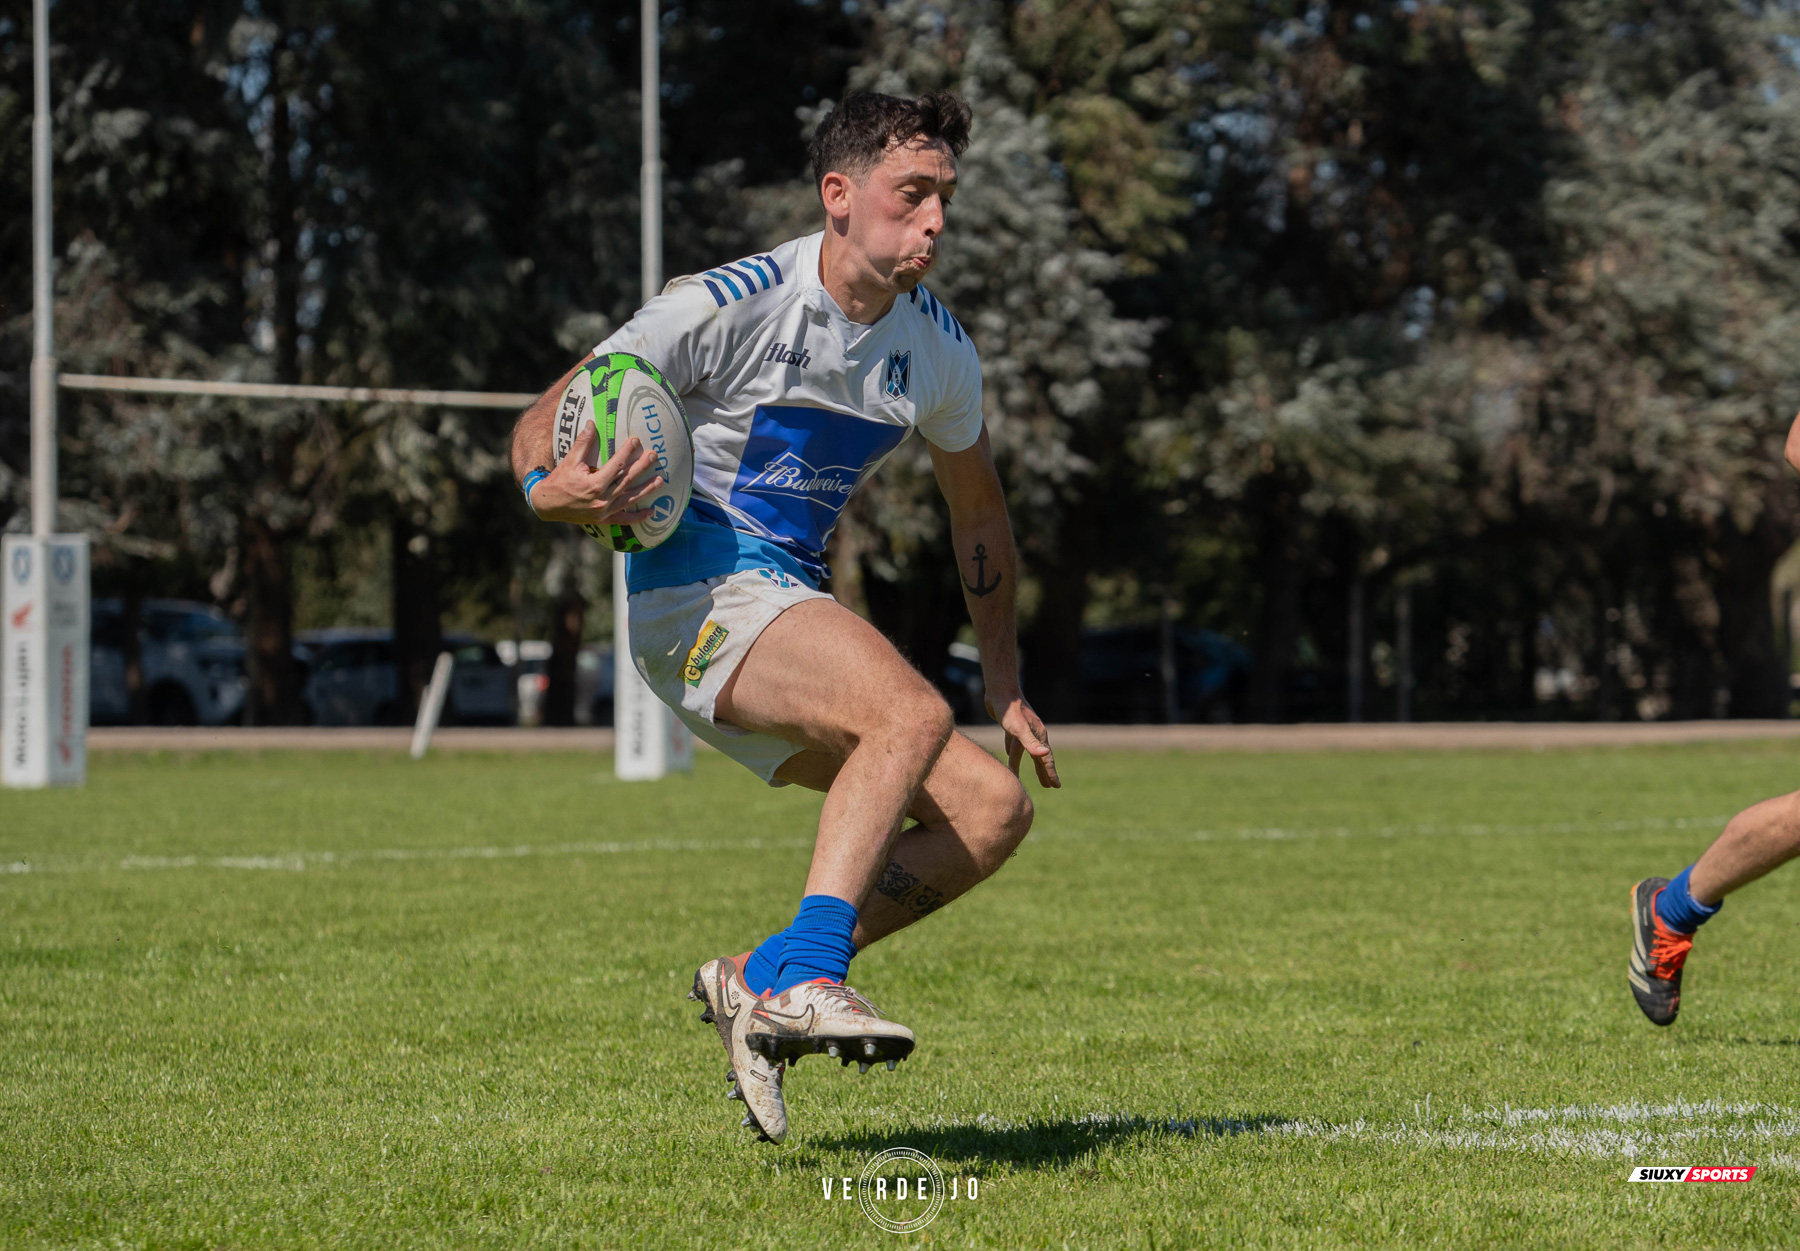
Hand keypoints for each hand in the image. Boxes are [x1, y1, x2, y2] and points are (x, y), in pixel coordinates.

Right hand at [528, 421, 664, 526]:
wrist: (547, 505)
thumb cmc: (558, 481)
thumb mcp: (569, 461)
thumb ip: (583, 443)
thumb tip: (592, 423)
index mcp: (594, 484)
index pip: (617, 465)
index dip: (627, 452)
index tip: (636, 441)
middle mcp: (602, 499)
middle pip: (627, 480)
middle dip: (642, 467)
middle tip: (654, 455)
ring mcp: (604, 511)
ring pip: (630, 499)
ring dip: (647, 490)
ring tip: (661, 480)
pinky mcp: (604, 520)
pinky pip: (624, 519)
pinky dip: (638, 517)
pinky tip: (651, 512)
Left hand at [984, 691, 1059, 787]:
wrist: (1000, 690)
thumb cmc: (1009, 710)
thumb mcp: (1018, 728)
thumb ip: (1030, 742)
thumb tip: (1044, 755)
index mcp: (1038, 735)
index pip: (1046, 758)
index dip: (1051, 773)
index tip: (1056, 786)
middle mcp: (1033, 733)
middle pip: (1039, 757)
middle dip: (1044, 771)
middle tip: (1049, 786)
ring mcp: (1022, 729)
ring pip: (1025, 751)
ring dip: (1026, 764)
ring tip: (1021, 777)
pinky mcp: (1011, 726)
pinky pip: (1014, 743)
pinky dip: (1013, 752)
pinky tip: (1009, 756)